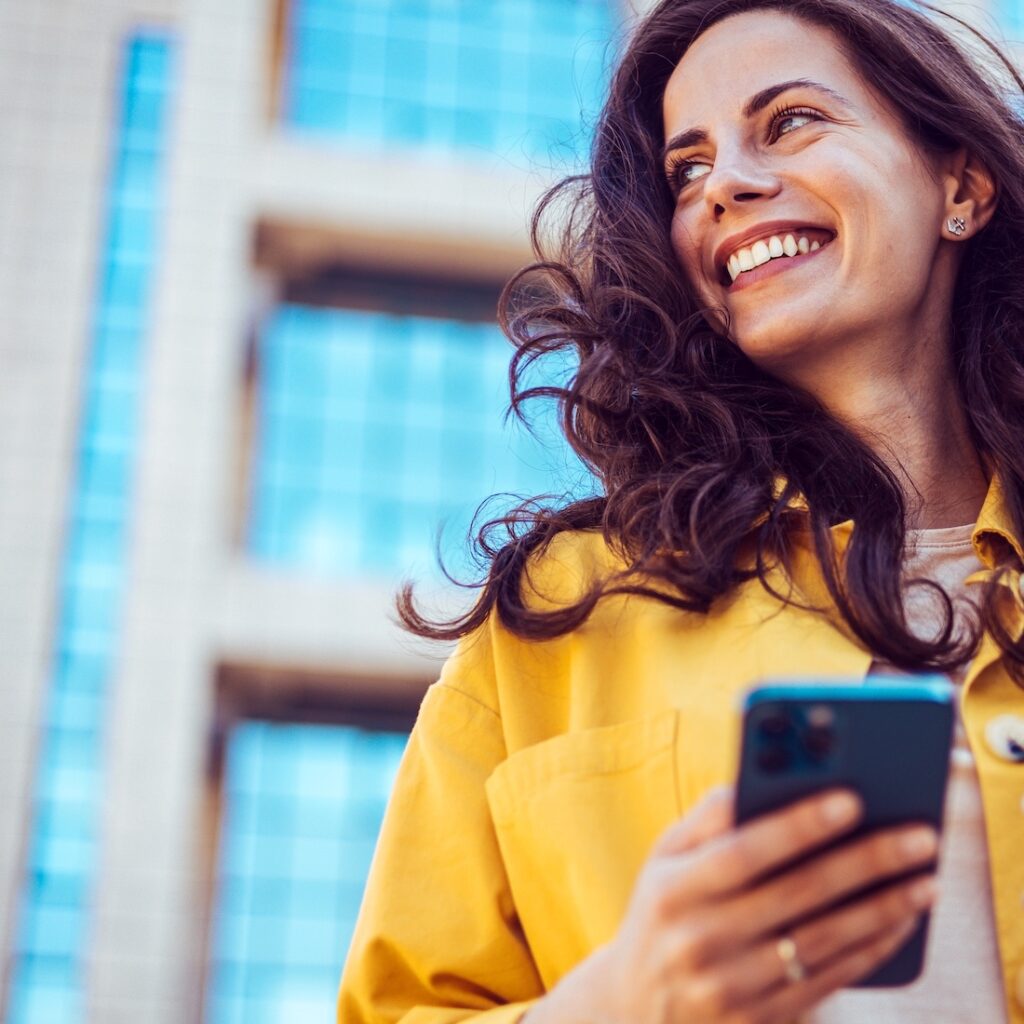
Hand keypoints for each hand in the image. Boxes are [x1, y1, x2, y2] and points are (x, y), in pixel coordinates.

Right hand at [523, 786, 937, 1023]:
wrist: (635, 1007)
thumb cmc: (662, 911)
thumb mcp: (663, 859)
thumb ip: (708, 818)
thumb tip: (760, 776)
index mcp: (672, 888)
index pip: (743, 851)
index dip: (797, 825)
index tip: (851, 799)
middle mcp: (699, 940)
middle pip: (796, 895)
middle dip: (865, 862)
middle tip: (918, 838)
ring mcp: (729, 988)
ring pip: (821, 943)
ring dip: (881, 909)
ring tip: (923, 880)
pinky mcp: (757, 1021)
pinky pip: (826, 981)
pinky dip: (869, 950)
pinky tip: (898, 922)